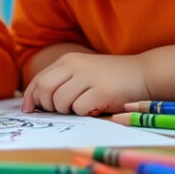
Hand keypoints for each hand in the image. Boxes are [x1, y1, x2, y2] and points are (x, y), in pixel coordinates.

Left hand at [22, 52, 148, 115]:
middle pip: (45, 89)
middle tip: (57, 110)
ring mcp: (89, 77)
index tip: (30, 109)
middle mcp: (76, 65)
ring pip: (60, 101)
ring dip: (66, 110)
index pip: (39, 79)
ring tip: (80, 107)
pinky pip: (79, 108)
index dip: (31, 97)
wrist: (144, 74)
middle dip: (46, 105)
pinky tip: (94, 108)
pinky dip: (83, 113)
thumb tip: (33, 104)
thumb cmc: (109, 78)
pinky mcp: (102, 91)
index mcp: (67, 60)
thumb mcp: (82, 73)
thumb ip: (60, 82)